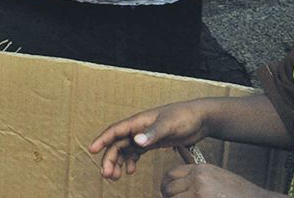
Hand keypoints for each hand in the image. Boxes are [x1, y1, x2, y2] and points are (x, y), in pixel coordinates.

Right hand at [89, 101, 210, 179]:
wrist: (201, 118)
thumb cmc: (184, 117)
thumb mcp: (169, 125)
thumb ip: (152, 134)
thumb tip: (136, 142)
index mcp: (138, 122)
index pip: (115, 131)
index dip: (102, 139)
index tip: (92, 150)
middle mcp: (138, 129)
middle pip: (118, 144)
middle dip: (110, 159)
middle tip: (107, 175)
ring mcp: (145, 135)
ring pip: (125, 150)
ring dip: (118, 162)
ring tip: (115, 177)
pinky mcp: (153, 142)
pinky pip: (136, 153)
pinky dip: (131, 161)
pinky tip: (130, 171)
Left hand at [157, 162, 278, 196]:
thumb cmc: (239, 194)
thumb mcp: (217, 178)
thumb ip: (198, 178)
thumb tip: (175, 183)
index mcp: (200, 169)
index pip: (171, 174)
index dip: (167, 185)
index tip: (168, 193)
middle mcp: (198, 178)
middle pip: (169, 188)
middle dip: (168, 197)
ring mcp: (199, 191)